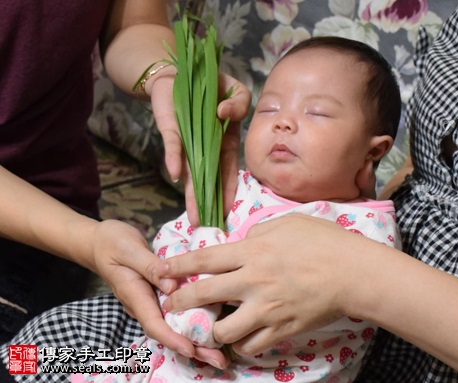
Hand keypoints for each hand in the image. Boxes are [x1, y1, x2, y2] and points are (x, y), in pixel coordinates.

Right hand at [89, 219, 227, 367]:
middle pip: (168, 332)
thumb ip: (150, 267)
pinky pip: (176, 313)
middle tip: (218, 360)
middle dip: (192, 348)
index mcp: (135, 295)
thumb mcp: (129, 250)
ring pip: (174, 325)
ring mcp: (152, 301)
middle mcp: (144, 304)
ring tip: (220, 352)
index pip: (154, 324)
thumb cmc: (113, 243)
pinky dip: (193, 322)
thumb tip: (172, 287)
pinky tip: (212, 327)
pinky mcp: (159, 295)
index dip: (172, 339)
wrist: (100, 242)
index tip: (191, 349)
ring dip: (196, 339)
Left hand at [150, 72, 250, 225]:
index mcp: (224, 141)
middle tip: (206, 225)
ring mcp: (187, 140)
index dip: (228, 189)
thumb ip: (239, 102)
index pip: (228, 170)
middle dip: (207, 202)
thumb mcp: (235, 90)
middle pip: (207, 178)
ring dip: (190, 192)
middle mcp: (205, 146)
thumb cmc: (210, 82)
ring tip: (193, 217)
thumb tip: (225, 113)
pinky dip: (174, 157)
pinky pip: (173, 145)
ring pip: (189, 171)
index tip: (228, 210)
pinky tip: (174, 175)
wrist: (179, 70)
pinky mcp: (171, 128)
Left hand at [155, 214, 375, 354]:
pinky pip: (250, 345)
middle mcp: (253, 282)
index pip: (205, 259)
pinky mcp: (281, 329)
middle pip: (204, 295)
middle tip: (171, 305)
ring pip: (223, 330)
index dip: (178, 264)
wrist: (353, 273)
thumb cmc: (323, 241)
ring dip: (213, 328)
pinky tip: (243, 335)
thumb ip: (259, 233)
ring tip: (214, 325)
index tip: (160, 270)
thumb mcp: (288, 223)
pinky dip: (241, 343)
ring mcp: (266, 309)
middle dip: (180, 302)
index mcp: (253, 252)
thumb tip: (244, 243)